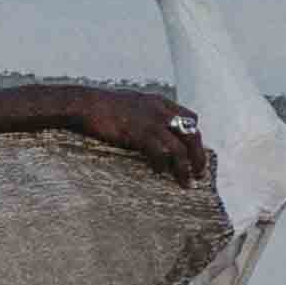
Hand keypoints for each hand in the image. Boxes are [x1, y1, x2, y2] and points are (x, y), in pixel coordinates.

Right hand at [83, 85, 214, 186]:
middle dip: (198, 155)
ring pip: (179, 147)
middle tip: (199, 172)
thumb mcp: (133, 103)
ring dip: (185, 167)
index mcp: (160, 102)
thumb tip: (152, 132)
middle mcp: (161, 111)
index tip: (193, 150)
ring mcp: (151, 122)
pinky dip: (162, 165)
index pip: (190, 118)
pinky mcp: (139, 133)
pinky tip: (160, 172)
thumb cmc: (104, 106)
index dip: (194, 135)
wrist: (86, 103)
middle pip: (192, 134)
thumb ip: (147, 114)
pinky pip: (160, 152)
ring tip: (186, 181)